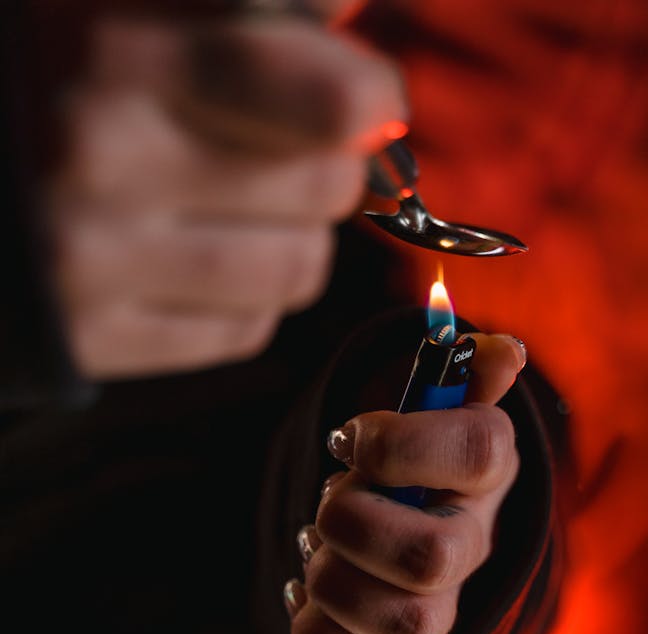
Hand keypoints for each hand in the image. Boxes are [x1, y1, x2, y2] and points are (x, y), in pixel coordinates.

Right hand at [47, 8, 406, 377]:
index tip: (358, 96)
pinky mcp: (93, 340)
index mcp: (117, 49)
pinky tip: (199, 254)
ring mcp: (94, 263)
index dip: (368, 96)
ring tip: (241, 202)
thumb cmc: (31, 62)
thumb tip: (348, 16)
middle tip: (283, 146)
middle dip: (327, 163)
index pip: (334, 103)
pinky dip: (246, 294)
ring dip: (295, 235)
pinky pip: (245, 329)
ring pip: (298, 269)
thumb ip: (239, 0)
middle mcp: (105, 161)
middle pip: (328, 188)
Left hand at [284, 333, 526, 633]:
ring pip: (406, 626)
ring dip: (334, 579)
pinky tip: (307, 591)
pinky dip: (317, 631)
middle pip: (431, 558)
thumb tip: (503, 352)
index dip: (398, 443)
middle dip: (352, 521)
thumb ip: (461, 371)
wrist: (399, 525)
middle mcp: (473, 548)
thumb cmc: (407, 456)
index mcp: (486, 472)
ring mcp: (440, 612)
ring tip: (318, 550)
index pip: (479, 453)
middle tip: (329, 503)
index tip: (349, 436)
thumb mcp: (431, 405)